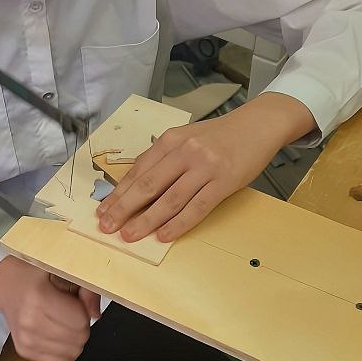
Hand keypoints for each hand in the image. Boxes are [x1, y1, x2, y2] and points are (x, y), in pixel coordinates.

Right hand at [0, 256, 99, 360]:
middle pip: (78, 338)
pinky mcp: (24, 351)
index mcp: (39, 297)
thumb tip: (96, 315)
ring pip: (72, 353)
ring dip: (74, 339)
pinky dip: (65, 350)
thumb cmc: (36, 276)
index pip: (80, 320)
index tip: (75, 302)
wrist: (6, 286)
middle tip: (69, 312)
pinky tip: (58, 335)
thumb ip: (85, 288)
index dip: (84, 311)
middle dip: (82, 326)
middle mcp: (29, 321)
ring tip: (63, 323)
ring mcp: (25, 339)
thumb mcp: (62, 271)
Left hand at [97, 93, 314, 242]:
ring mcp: (205, 167)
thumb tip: (138, 187)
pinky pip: (196, 207)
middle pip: (148, 185)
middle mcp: (184, 152)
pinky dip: (178, 223)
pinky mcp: (223, 182)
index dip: (119, 193)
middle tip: (107, 226)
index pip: (138, 170)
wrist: (258, 125)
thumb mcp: (187, 138)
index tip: (103, 210)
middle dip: (124, 208)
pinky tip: (164, 235)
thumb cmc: (220, 136)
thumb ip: (165, 158)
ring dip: (147, 220)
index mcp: (170, 140)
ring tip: (130, 235)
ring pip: (169, 199)